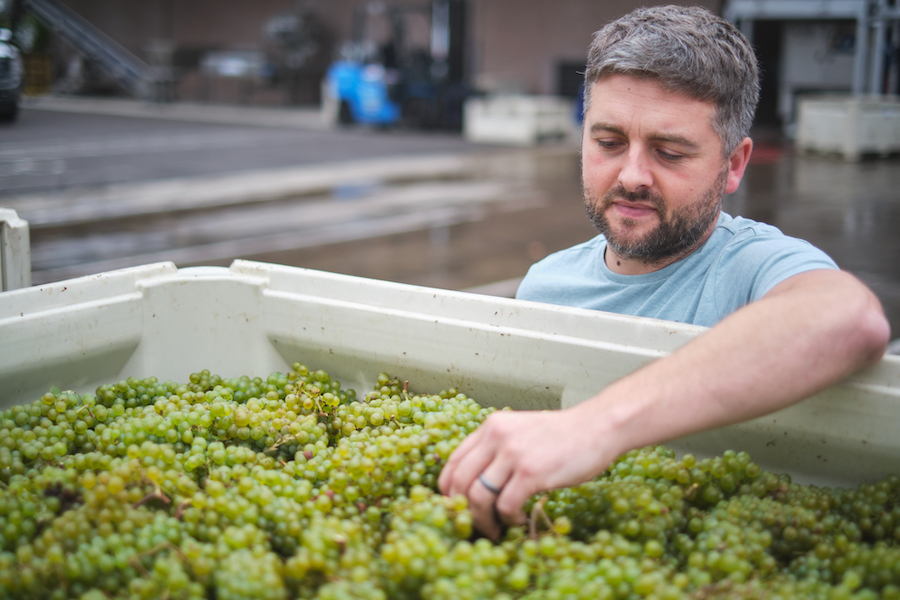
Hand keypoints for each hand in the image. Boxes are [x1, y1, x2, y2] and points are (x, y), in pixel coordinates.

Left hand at [438, 405, 615, 538]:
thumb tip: (476, 481)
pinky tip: (518, 518)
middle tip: (473, 523)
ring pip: (478, 496)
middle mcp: (497, 437)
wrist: (597, 428)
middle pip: (459, 480)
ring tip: (496, 527)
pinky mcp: (531, 473)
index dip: (448, 489)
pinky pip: (505, 505)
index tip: (456, 505)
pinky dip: (508, 519)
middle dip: (462, 509)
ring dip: (483, 519)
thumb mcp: (521, 431)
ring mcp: (513, 454)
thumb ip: (497, 448)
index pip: (453, 460)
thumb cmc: (561, 435)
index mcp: (491, 427)